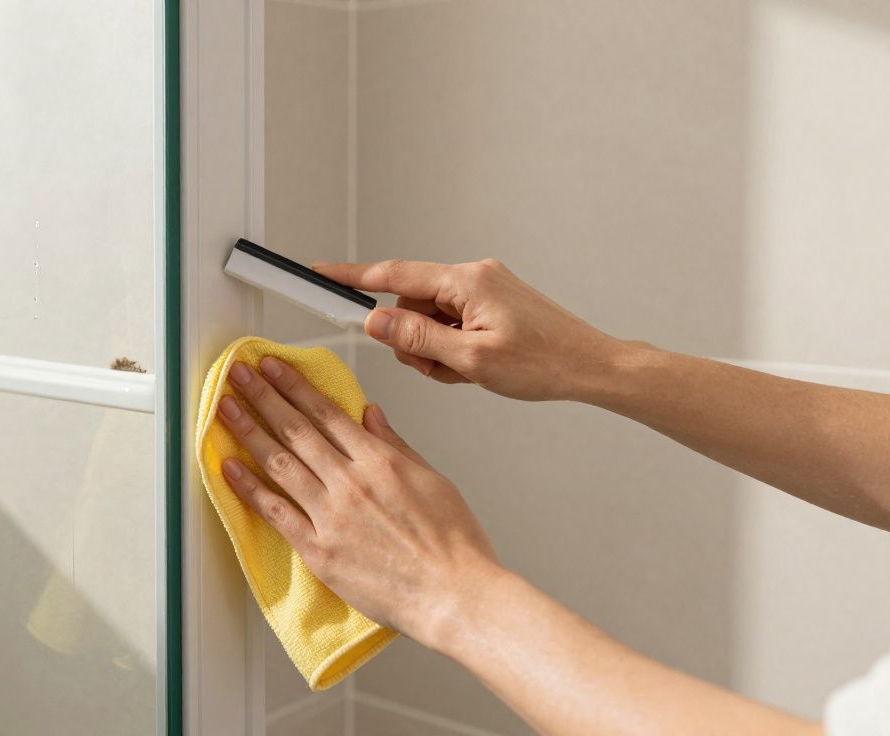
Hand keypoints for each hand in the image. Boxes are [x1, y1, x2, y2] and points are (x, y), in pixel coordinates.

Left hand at [215, 355, 499, 645]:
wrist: (454, 595)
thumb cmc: (454, 545)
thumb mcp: (432, 479)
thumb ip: (395, 445)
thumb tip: (371, 415)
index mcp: (379, 460)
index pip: (326, 412)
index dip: (294, 385)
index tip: (273, 367)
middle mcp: (350, 482)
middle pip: (296, 429)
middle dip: (263, 395)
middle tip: (239, 375)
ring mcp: (330, 515)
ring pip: (279, 462)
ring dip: (248, 430)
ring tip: (226, 409)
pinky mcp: (319, 550)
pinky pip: (276, 512)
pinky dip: (249, 488)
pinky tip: (230, 468)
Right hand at [315, 258, 623, 401]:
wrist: (591, 366)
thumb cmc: (545, 363)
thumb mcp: (471, 360)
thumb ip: (417, 340)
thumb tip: (376, 323)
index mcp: (466, 281)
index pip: (393, 275)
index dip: (351, 278)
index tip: (320, 274)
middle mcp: (473, 276)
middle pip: (411, 305)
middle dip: (415, 341)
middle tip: (442, 368)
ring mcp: (484, 289)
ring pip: (430, 319)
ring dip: (437, 350)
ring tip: (469, 370)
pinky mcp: (492, 304)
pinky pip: (452, 323)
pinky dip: (454, 348)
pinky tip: (478, 365)